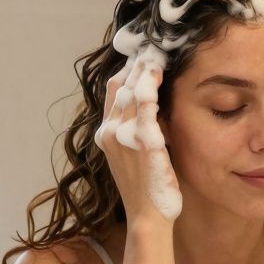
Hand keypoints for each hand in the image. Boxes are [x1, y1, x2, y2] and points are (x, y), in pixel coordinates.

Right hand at [95, 39, 182, 222]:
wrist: (147, 216)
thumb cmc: (147, 188)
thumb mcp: (136, 153)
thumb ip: (138, 129)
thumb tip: (151, 106)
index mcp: (106, 134)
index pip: (112, 93)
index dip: (126, 72)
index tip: (142, 57)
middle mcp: (109, 132)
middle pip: (119, 86)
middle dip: (135, 65)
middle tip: (152, 47)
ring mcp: (123, 136)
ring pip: (129, 91)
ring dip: (141, 70)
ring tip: (155, 53)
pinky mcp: (141, 142)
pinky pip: (143, 107)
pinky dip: (148, 86)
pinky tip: (156, 73)